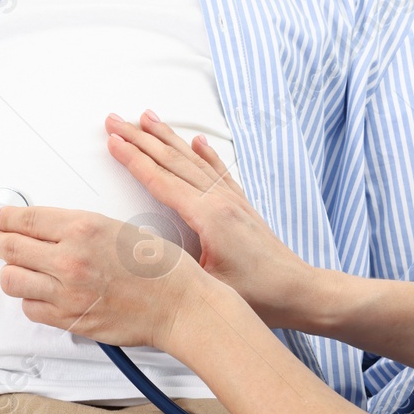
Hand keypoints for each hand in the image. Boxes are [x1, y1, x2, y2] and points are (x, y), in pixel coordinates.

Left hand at [0, 203, 202, 350]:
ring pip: (11, 280)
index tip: (1, 218)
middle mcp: (70, 258)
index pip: (24, 219)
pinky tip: (42, 292)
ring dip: (12, 272)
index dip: (5, 218)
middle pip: (8, 248)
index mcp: (83, 227)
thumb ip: (75, 227)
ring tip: (22, 268)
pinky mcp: (69, 319)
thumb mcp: (114, 226)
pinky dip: (31, 300)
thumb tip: (41, 227)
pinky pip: (30, 309)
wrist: (178, 303)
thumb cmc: (157, 265)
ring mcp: (67, 292)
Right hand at [105, 110, 313, 327]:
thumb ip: (173, 265)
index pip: (161, 180)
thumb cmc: (260, 295)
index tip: (113, 141)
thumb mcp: (207, 285)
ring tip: (147, 118)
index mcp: (209, 216)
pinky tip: (199, 141)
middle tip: (116, 120)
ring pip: (193, 160)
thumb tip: (138, 250)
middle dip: (140, 138)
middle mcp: (220, 200)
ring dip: (167, 137)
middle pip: (172, 161)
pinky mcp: (241, 206)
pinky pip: (218, 170)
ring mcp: (232, 200)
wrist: (300, 293)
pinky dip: (206, 153)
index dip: (134, 159)